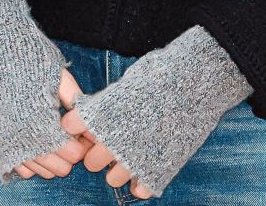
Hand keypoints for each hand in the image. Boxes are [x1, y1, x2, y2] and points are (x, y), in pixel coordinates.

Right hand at [8, 67, 90, 180]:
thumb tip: (92, 123)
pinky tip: (37, 145)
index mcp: (41, 120)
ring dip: (50, 162)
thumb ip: (76, 102)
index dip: (81, 147)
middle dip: (68, 157)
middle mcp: (21, 137)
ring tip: (57, 141)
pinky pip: (16, 167)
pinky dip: (30, 163)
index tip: (84, 138)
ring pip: (36, 170)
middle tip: (73, 140)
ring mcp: (5, 142)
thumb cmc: (31, 60)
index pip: (69, 153)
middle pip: (54, 166)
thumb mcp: (60, 76)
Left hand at [58, 68, 157, 198]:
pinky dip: (141, 180)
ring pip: (112, 179)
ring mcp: (132, 161)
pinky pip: (138, 189)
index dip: (80, 126)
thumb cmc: (160, 76)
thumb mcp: (126, 83)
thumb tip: (90, 109)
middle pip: (90, 162)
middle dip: (99, 152)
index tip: (90, 122)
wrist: (194, 84)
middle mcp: (111, 143)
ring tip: (133, 152)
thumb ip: (106, 103)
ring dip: (120, 168)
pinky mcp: (154, 174)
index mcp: (100, 117)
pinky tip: (147, 165)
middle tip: (114, 140)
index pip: (72, 127)